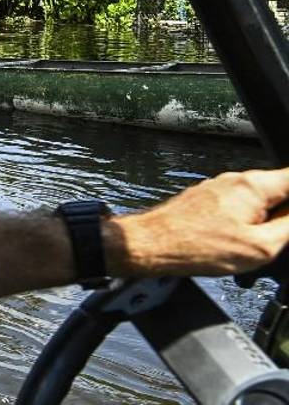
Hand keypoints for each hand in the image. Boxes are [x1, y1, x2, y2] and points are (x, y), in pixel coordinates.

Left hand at [108, 168, 288, 275]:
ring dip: (262, 221)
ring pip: (256, 201)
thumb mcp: (261, 247)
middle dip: (283, 214)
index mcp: (253, 186)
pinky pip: (236, 206)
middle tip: (274, 239)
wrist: (153, 244)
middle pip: (278, 190)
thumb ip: (288, 227)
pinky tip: (233, 244)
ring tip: (250, 246)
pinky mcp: (206, 198)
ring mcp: (218, 188)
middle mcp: (235, 180)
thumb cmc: (198, 246)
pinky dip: (243, 223)